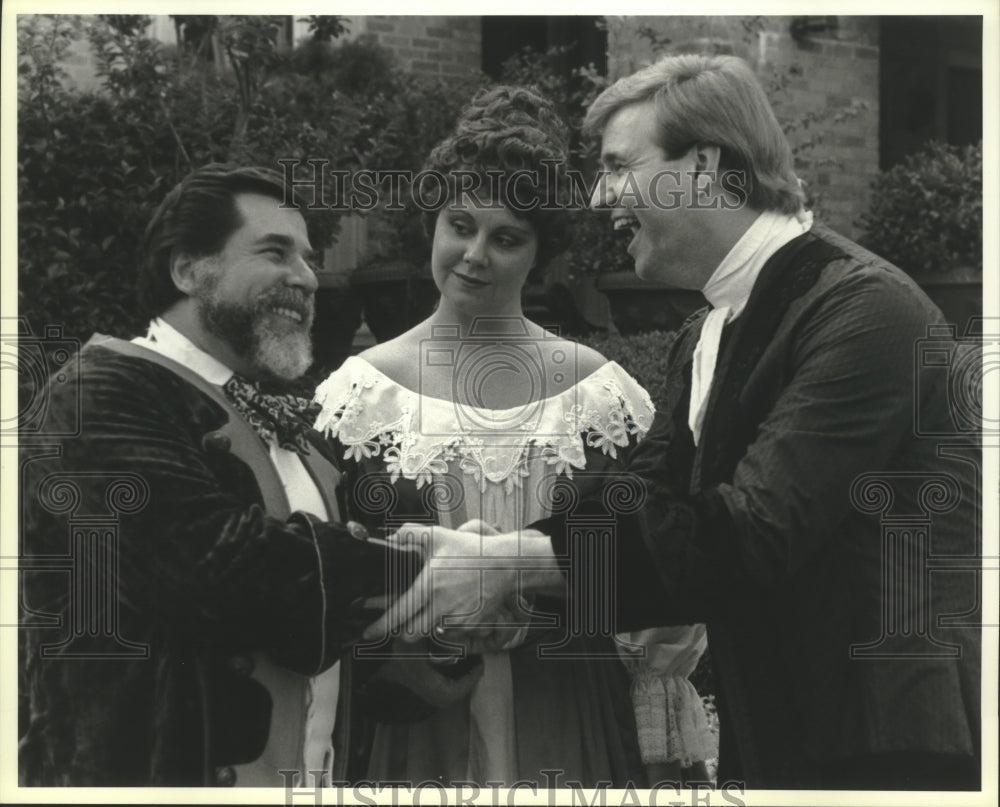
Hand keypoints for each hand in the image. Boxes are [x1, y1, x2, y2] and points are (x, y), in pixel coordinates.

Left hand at [361, 523, 556, 643]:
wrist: (505, 564)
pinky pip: (452, 633)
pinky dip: (448, 626)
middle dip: (404, 631)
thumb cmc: (470, 550)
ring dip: (427, 627)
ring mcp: (458, 618)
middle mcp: (442, 606)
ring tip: (433, 610)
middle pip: (412, 634)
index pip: (399, 613)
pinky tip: (453, 610)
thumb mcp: (438, 536)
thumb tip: (389, 537)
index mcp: (429, 585)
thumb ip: (410, 535)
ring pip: (432, 633)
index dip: (380, 626)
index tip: (368, 634)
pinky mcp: (471, 626)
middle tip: (404, 622)